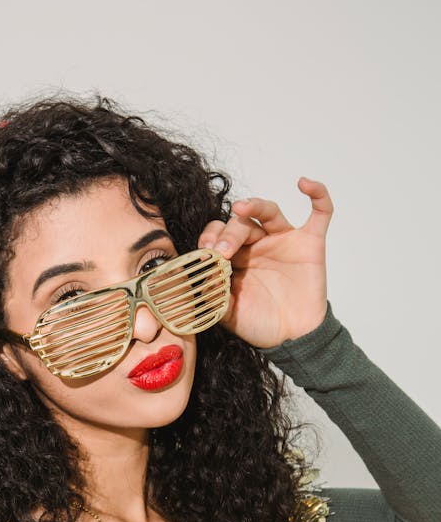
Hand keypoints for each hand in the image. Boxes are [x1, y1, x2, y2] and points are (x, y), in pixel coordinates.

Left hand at [198, 178, 332, 348]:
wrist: (291, 338)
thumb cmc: (259, 323)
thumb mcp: (228, 312)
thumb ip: (213, 294)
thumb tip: (201, 276)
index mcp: (234, 257)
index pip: (218, 234)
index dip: (210, 237)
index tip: (205, 252)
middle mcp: (257, 244)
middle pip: (240, 223)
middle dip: (229, 233)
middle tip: (223, 250)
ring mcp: (284, 240)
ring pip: (269, 211)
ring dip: (255, 206)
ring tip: (242, 208)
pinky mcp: (310, 243)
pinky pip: (320, 212)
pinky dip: (317, 194)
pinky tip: (304, 183)